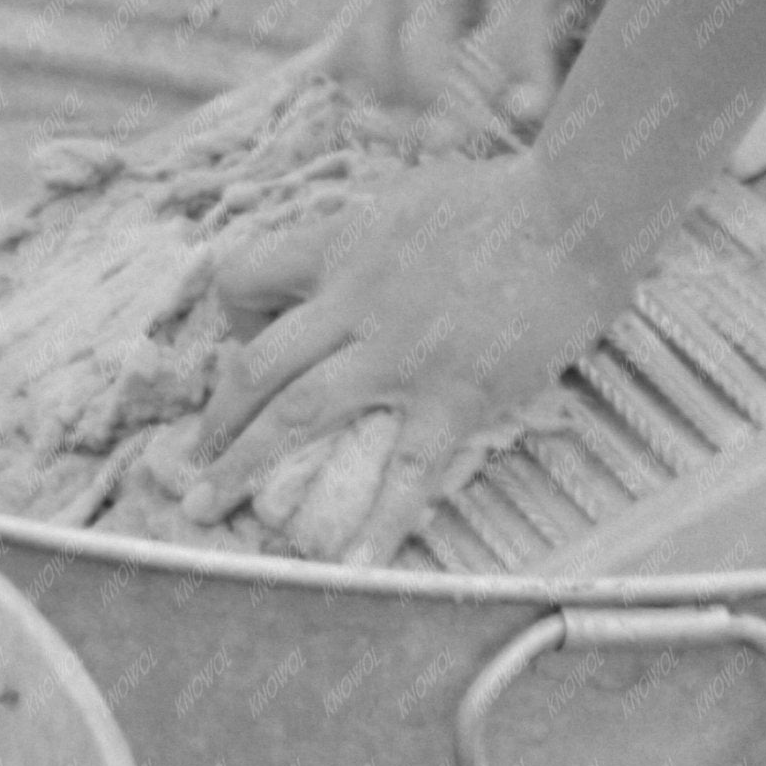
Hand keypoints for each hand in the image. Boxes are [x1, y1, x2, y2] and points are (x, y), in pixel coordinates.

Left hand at [187, 149, 640, 565]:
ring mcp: (400, 353)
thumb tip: (346, 269)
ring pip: (298, 413)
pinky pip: (405, 470)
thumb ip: (366, 239)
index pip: (245, 280)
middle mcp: (353, 301)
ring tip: (208, 508)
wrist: (573, 213)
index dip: (232, 319)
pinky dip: (376, 523)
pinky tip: (352, 569)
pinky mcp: (454, 395)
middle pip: (256, 365)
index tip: (246, 346)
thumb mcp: (406, 197)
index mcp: (339, 246)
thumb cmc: (500, 196)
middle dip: (216, 420)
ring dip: (243, 464)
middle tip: (192, 467)